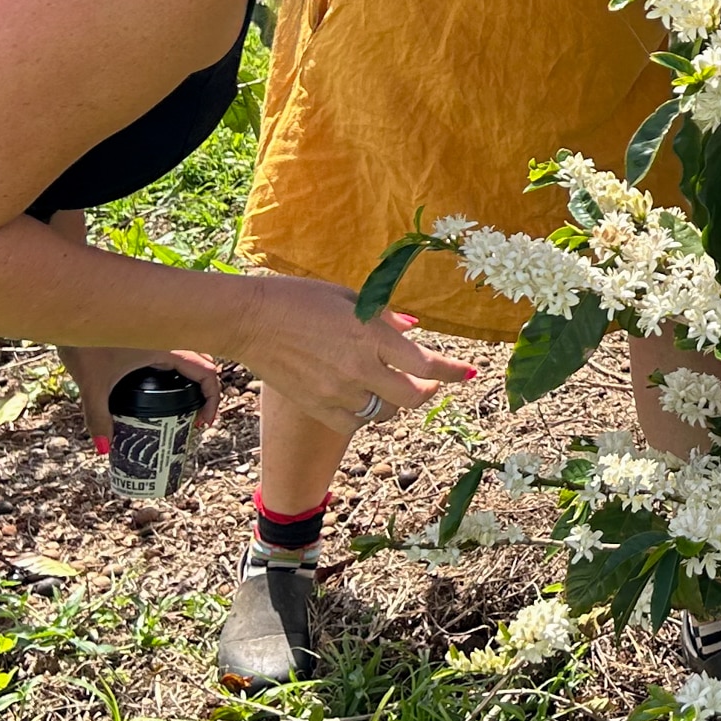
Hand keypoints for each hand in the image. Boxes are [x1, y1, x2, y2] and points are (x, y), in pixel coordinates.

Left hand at [58, 345, 222, 443]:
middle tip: (193, 415)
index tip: (202, 422)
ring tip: (178, 401)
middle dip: (205, 390)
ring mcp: (160, 332)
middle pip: (204, 363)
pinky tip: (155, 382)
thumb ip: (98, 417)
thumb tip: (103, 447)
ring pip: (190, 353)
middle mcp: (170, 337)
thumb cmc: (83, 340)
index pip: (207, 372)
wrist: (68, 305)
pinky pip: (174, 347)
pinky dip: (176, 366)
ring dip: (191, 376)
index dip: (212, 399)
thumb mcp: (92, 383)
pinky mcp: (147, 331)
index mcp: (168, 347)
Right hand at [215, 274, 474, 435]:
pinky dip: (364, 416)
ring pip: (384, 414)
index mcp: (371, 335)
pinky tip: (360, 400)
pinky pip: (354, 424)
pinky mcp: (316, 406)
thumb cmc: (299, 298)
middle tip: (427, 385)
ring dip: (394, 403)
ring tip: (388, 387)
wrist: (250, 319)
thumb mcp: (349, 297)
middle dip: (427, 393)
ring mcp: (337, 391)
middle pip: (412, 398)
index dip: (455, 372)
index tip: (470, 374)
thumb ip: (385, 318)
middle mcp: (360, 368)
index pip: (427, 364)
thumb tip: (414, 330)